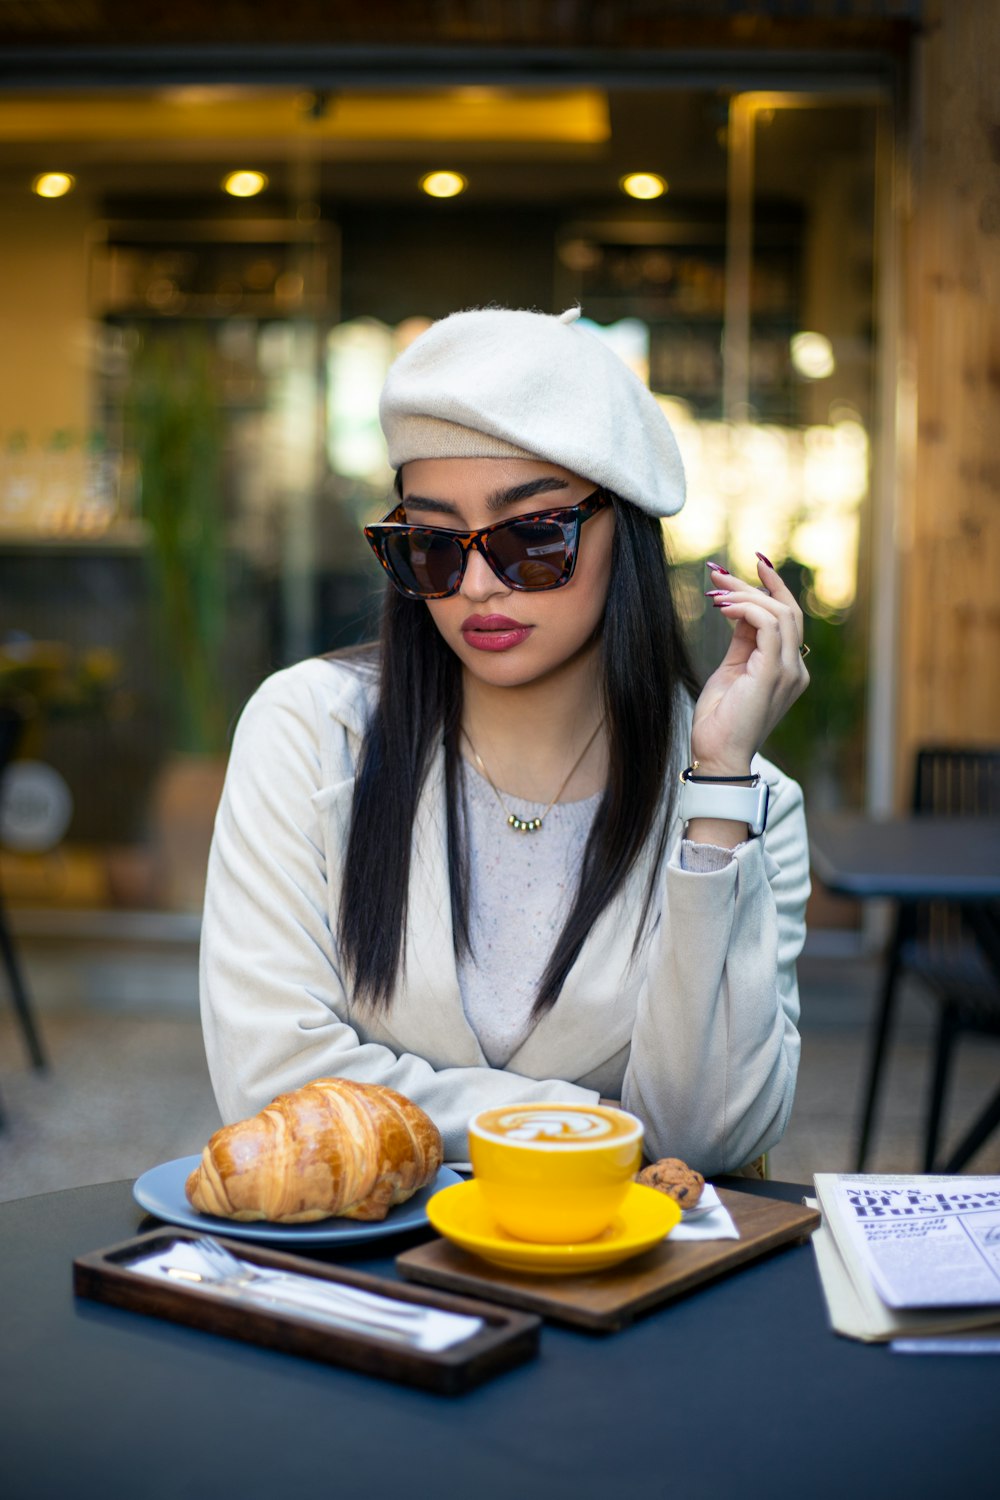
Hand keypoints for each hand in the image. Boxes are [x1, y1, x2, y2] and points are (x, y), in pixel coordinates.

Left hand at [690, 553, 809, 776]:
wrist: (716, 755)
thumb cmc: (720, 719)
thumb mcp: (732, 669)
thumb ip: (743, 640)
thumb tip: (740, 607)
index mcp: (788, 669)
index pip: (788, 618)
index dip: (772, 587)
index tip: (754, 563)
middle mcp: (795, 669)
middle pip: (787, 610)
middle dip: (754, 584)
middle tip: (718, 573)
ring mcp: (788, 672)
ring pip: (780, 613)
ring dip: (744, 595)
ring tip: (715, 593)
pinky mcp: (773, 673)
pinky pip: (768, 625)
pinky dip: (746, 609)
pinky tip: (722, 608)